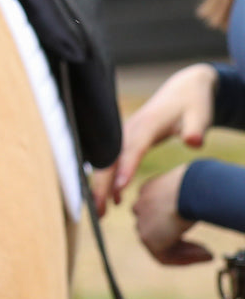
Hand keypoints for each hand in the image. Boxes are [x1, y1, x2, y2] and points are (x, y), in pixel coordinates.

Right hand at [90, 63, 216, 214]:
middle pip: (111, 157)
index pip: (133, 148)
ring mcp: (125, 133)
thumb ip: (196, 129)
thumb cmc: (193, 103)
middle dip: (102, 183)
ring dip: (101, 184)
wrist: (184, 88)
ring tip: (99, 210)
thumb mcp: (200, 115)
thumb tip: (193, 142)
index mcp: (147, 124)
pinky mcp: (127, 138)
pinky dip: (108, 178)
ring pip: (107, 160)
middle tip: (99, 210)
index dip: (125, 167)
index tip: (119, 189)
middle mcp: (130, 128)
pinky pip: (113, 160)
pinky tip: (113, 199)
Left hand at [133, 165, 212, 265]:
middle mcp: (141, 205)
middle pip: (155, 229)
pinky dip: (186, 259)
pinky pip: (165, 256)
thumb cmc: (193, 184)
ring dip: (186, 253)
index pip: (155, 212)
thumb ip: (184, 202)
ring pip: (160, 245)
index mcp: (149, 190)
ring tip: (208, 254)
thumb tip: (196, 212)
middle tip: (203, 249)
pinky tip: (205, 255)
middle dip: (178, 241)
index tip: (193, 231)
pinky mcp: (148, 238)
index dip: (175, 226)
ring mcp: (142, 222)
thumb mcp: (188, 190)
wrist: (187, 189)